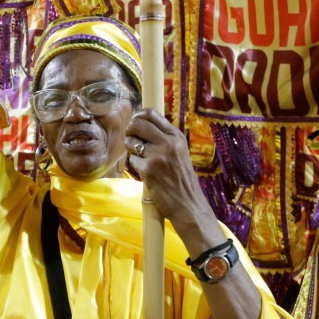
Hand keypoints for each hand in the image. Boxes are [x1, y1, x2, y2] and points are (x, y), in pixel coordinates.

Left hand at [124, 109, 219, 249]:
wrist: (188, 204)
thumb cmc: (182, 179)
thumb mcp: (179, 152)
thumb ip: (164, 138)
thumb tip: (140, 124)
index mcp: (176, 136)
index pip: (151, 114)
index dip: (138, 115)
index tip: (134, 122)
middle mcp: (168, 142)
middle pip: (137, 123)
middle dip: (130, 131)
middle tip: (131, 139)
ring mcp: (158, 155)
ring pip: (131, 141)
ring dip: (130, 149)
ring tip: (140, 158)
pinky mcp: (148, 169)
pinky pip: (132, 160)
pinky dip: (134, 166)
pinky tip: (144, 173)